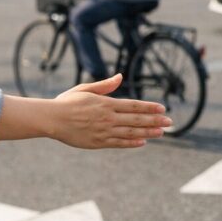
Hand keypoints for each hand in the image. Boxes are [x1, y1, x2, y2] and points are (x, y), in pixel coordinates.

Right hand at [51, 74, 169, 148]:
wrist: (52, 119)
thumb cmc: (66, 102)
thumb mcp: (85, 89)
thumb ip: (105, 86)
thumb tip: (120, 77)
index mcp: (106, 103)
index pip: (133, 105)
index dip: (149, 107)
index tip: (162, 108)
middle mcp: (107, 117)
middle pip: (136, 119)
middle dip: (154, 120)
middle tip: (170, 122)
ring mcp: (104, 131)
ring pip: (131, 132)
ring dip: (148, 132)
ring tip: (161, 132)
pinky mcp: (98, 142)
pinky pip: (119, 143)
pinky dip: (132, 142)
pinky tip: (142, 142)